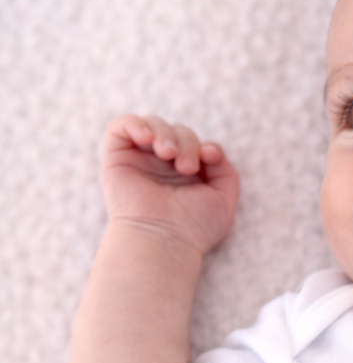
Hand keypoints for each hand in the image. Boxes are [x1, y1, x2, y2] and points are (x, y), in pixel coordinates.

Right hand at [101, 114, 239, 256]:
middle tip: (186, 167)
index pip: (197, 145)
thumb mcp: (223, 199)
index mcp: (186, 175)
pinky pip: (121, 126)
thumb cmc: (194, 227)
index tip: (209, 157)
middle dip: (187, 142)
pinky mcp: (117, 158)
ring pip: (154, 125)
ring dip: (166, 134)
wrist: (165, 238)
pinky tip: (148, 138)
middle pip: (178, 132)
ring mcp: (140, 161)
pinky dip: (135, 124)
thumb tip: (209, 149)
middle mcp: (162, 167)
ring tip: (168, 154)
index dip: (205, 145)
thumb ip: (225, 170)